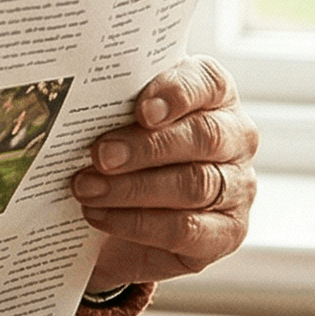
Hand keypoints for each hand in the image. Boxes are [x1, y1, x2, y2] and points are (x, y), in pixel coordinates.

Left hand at [74, 56, 257, 291]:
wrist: (118, 225)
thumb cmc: (121, 154)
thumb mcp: (117, 121)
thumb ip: (113, 103)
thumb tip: (77, 99)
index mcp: (213, 96)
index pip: (208, 82)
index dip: (177, 93)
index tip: (142, 110)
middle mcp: (235, 137)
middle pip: (203, 136)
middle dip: (146, 147)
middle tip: (99, 155)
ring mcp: (237, 187)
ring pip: (195, 184)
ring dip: (133, 188)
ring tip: (86, 189)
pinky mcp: (226, 233)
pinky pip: (186, 228)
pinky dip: (138, 223)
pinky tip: (101, 215)